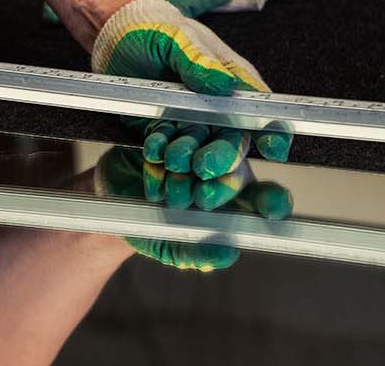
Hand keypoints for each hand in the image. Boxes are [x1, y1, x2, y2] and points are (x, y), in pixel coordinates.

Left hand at [92, 0, 291, 158]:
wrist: (116, 35)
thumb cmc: (155, 27)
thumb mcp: (176, 36)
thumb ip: (198, 59)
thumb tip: (223, 83)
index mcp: (232, 79)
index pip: (260, 109)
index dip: (272, 131)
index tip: (273, 149)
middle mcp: (215, 105)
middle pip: (229, 138)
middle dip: (220, 157)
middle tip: (203, 166)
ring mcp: (188, 119)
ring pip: (197, 150)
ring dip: (187, 162)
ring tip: (173, 162)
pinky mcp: (162, 128)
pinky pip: (166, 150)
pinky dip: (161, 157)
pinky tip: (153, 155)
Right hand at [96, 147, 289, 271]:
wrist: (109, 206)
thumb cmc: (150, 230)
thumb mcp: (172, 249)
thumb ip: (198, 255)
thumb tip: (228, 254)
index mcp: (233, 198)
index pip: (262, 196)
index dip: (271, 199)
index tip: (274, 207)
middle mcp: (220, 168)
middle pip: (234, 157)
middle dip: (222, 160)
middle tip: (204, 170)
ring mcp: (194, 145)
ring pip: (201, 139)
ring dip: (187, 151)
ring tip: (171, 168)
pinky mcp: (166, 131)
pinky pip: (168, 130)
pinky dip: (162, 141)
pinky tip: (154, 154)